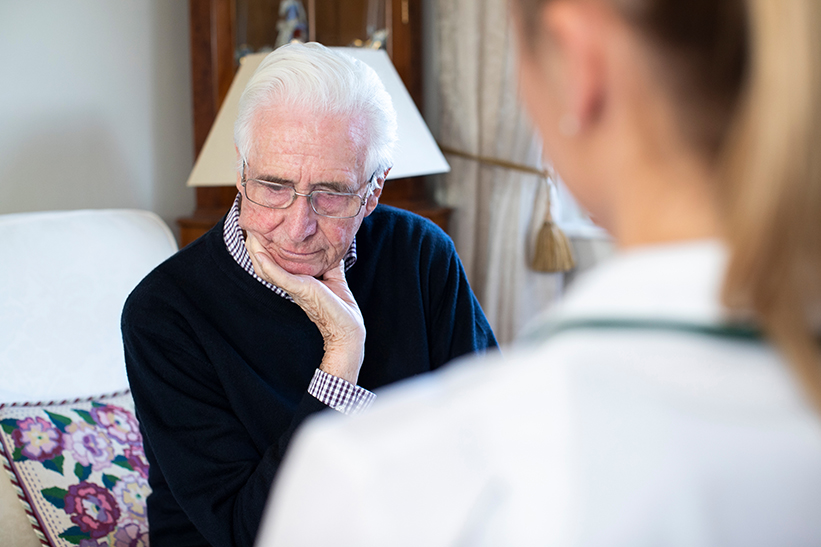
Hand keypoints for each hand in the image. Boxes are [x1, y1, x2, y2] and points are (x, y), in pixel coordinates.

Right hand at [245, 233, 365, 383]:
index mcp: (296, 281)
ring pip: (266, 269)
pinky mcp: (300, 289)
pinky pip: (279, 276)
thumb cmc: (340, 305)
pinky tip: (259, 252)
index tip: (261, 230)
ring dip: (256, 252)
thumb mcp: (334, 274)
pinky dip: (268, 264)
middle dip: (256, 246)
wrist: (347, 328)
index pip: (276, 263)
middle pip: (265, 264)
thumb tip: (331, 242)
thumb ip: (328, 259)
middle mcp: (291, 284)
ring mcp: (294, 287)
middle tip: (250, 227)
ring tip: (250, 234)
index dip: (266, 247)